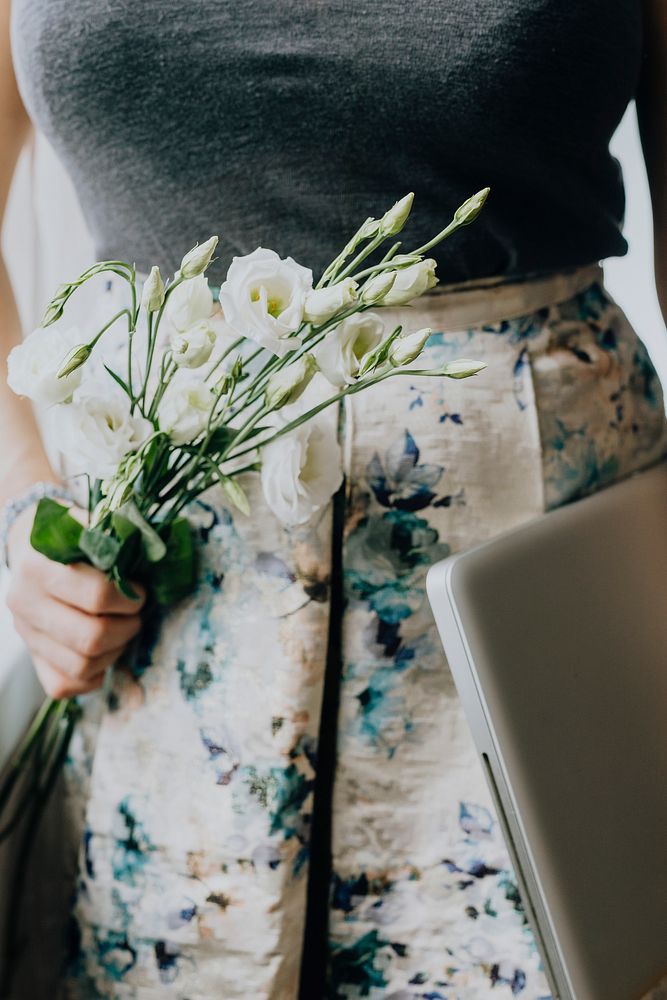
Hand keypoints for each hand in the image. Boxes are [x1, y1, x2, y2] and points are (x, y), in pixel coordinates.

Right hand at [5, 506, 145, 698]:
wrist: (33, 548)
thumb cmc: (72, 536)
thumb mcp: (90, 525)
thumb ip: (116, 539)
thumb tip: (156, 554)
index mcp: (38, 566)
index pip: (96, 596)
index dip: (129, 597)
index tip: (139, 590)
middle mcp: (25, 603)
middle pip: (90, 638)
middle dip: (128, 628)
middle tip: (137, 614)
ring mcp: (26, 634)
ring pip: (80, 666)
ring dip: (115, 652)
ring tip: (124, 630)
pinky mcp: (31, 656)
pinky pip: (63, 685)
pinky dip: (93, 675)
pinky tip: (105, 653)